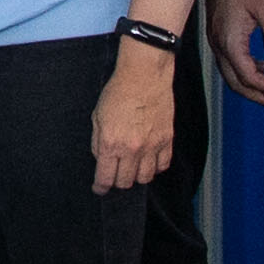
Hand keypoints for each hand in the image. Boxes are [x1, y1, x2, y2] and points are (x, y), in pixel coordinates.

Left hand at [91, 39, 175, 192]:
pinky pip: (163, 165)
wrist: (144, 75)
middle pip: (125, 182)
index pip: (105, 178)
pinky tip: (149, 161)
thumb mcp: (97, 116)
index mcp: (110, 143)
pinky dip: (156, 167)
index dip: (101, 187)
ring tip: (133, 168)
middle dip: (117, 182)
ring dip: (137, 177)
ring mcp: (151, 146)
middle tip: (115, 175)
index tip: (100, 189)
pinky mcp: (166, 140)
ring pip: (145, 178)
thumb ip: (97, 142)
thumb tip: (101, 158)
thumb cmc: (118, 91)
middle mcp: (131, 149)